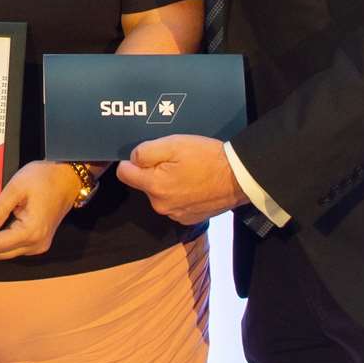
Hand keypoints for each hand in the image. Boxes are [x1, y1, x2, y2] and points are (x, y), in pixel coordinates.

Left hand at [0, 160, 80, 260]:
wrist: (69, 177)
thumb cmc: (44, 178)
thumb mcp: (16, 188)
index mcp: (30, 232)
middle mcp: (35, 244)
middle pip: (0, 253)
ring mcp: (39, 244)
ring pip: (7, 252)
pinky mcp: (40, 239)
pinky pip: (15, 246)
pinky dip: (0, 243)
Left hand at [116, 134, 246, 224]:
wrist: (239, 177)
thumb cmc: (206, 158)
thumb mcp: (173, 144)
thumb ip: (145, 152)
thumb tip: (131, 159)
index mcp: (154, 186)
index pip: (124, 174)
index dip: (130, 161)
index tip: (145, 155)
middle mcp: (161, 205)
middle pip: (143, 184)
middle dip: (153, 171)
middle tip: (174, 160)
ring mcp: (175, 214)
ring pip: (160, 194)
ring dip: (167, 183)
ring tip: (187, 171)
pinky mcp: (188, 218)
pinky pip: (174, 203)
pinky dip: (180, 194)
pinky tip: (194, 184)